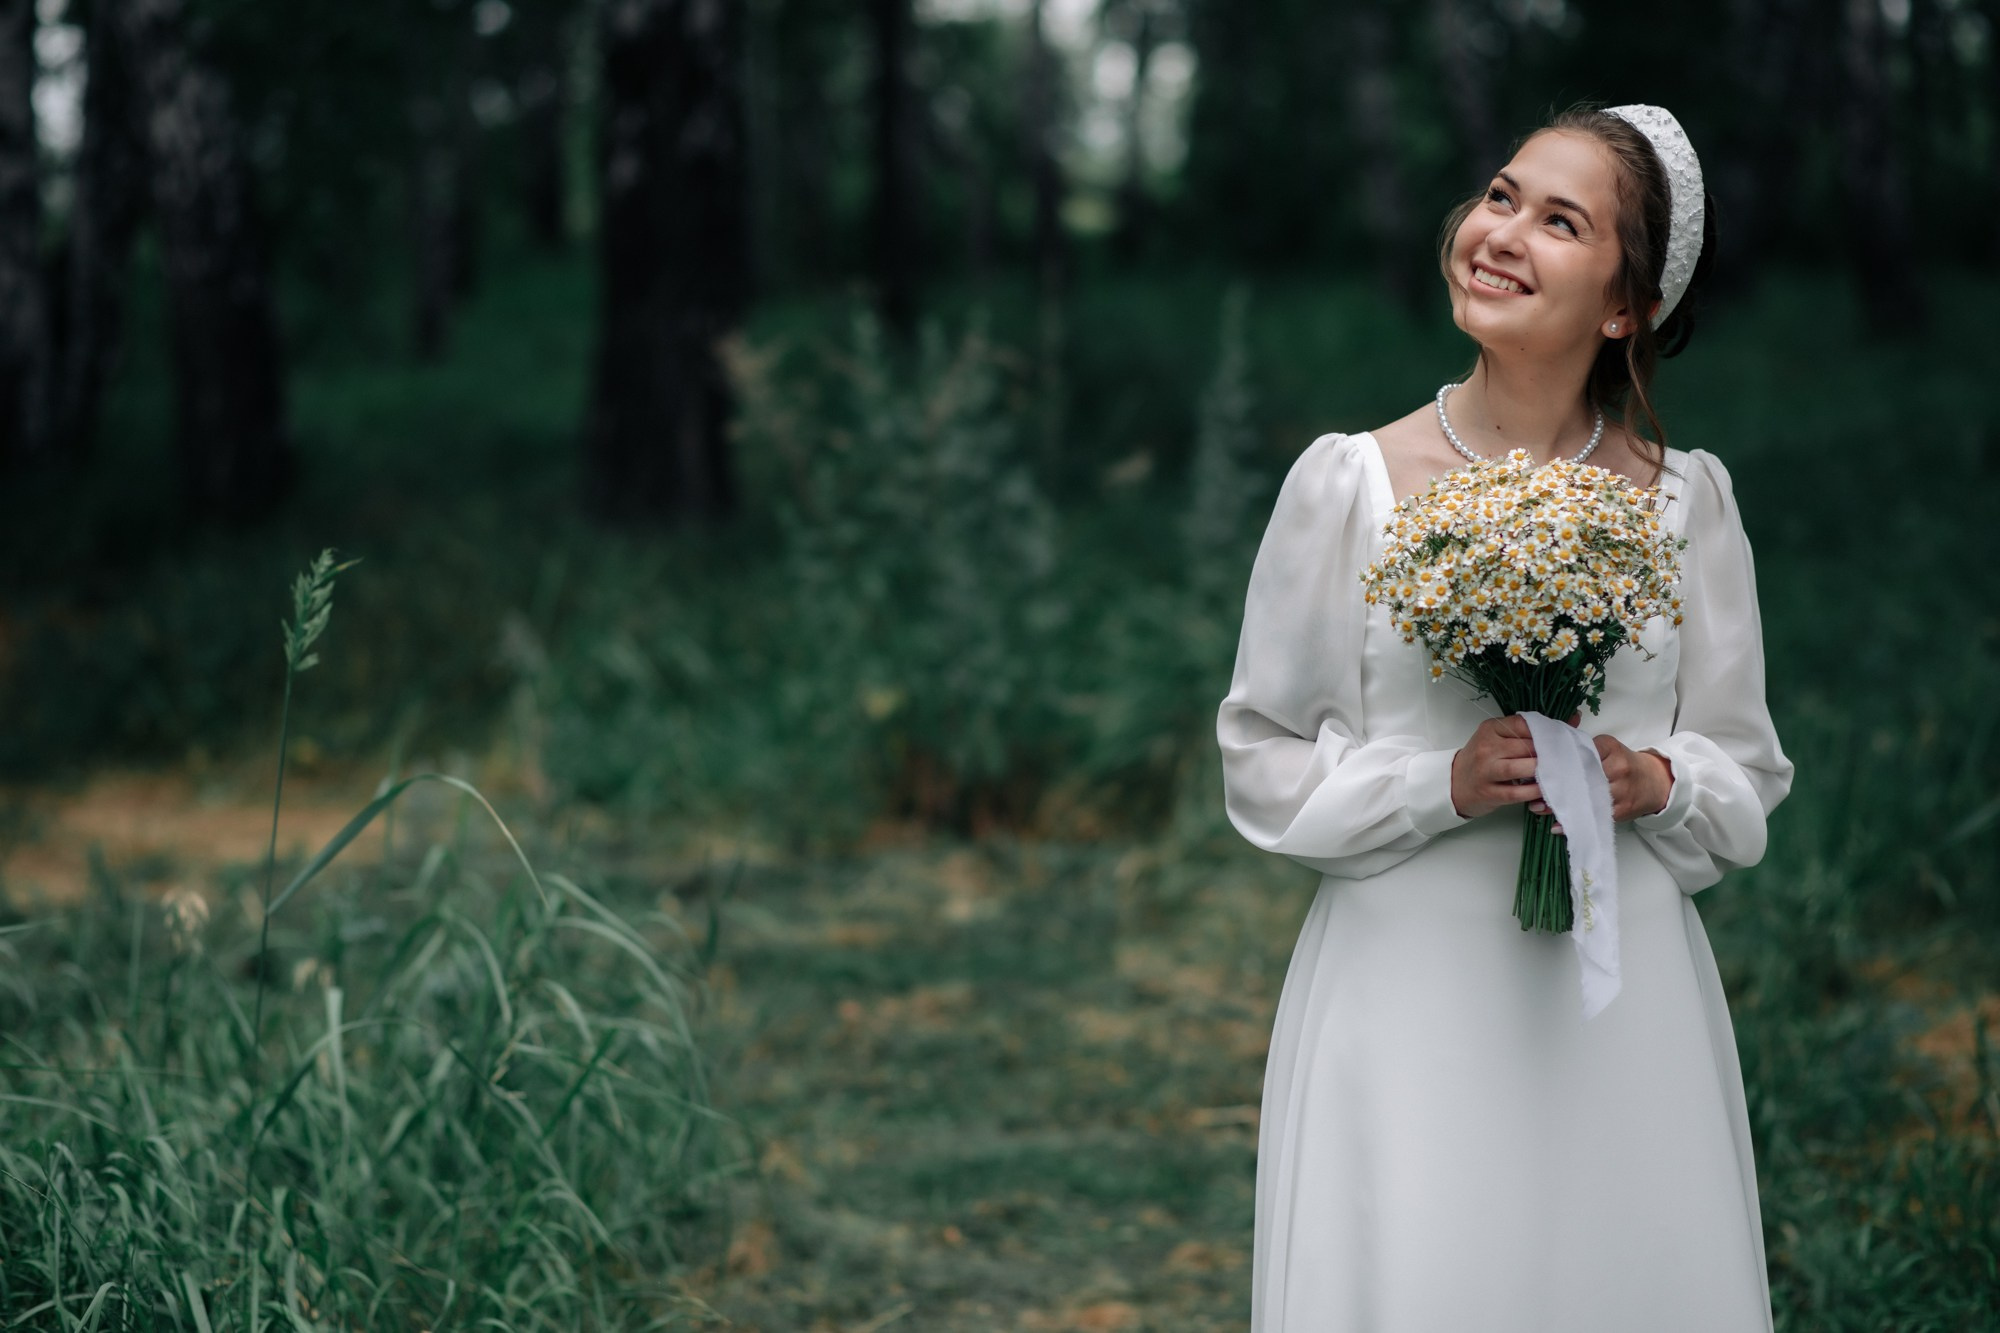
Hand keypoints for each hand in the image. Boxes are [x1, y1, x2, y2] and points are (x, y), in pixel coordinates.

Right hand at [1449, 710, 1582, 820]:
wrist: (1455, 784)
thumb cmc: (1483, 760)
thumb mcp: (1499, 739)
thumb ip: (1531, 731)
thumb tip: (1575, 718)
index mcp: (1490, 729)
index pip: (1523, 724)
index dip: (1545, 731)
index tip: (1560, 737)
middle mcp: (1486, 747)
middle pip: (1525, 746)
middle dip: (1548, 752)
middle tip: (1566, 757)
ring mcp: (1486, 771)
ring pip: (1521, 767)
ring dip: (1542, 770)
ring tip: (1558, 772)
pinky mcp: (1489, 792)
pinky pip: (1517, 792)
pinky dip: (1535, 791)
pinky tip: (1546, 789)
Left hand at [1527, 734, 1673, 823]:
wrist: (1655, 782)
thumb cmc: (1624, 764)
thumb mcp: (1607, 748)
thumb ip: (1582, 747)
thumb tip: (1549, 752)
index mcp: (1610, 748)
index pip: (1580, 751)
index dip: (1559, 761)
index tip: (1539, 767)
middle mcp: (1617, 768)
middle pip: (1581, 776)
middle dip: (1556, 785)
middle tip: (1533, 791)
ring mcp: (1620, 790)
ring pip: (1586, 799)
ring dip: (1561, 806)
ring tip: (1538, 808)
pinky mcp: (1621, 810)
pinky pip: (1594, 817)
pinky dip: (1574, 823)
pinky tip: (1557, 826)